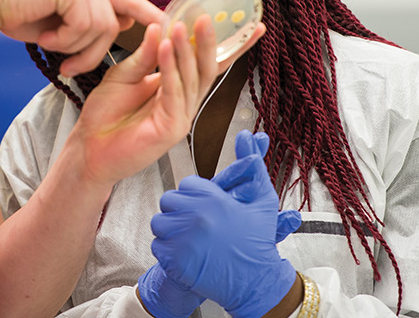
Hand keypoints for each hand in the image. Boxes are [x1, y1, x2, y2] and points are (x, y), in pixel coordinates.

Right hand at [0, 0, 164, 76]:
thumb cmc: (16, 12)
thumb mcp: (58, 21)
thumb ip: (86, 21)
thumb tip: (120, 26)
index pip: (128, 0)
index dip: (149, 17)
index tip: (167, 33)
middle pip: (113, 24)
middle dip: (93, 53)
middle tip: (68, 68)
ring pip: (101, 29)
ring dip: (74, 48)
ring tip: (48, 44)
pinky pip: (85, 26)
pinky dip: (64, 40)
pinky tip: (44, 36)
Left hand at [66, 16, 218, 186]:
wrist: (89, 148)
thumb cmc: (106, 113)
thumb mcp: (124, 74)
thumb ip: (145, 55)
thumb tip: (159, 27)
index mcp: (178, 87)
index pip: (208, 63)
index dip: (230, 46)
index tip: (252, 25)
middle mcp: (185, 102)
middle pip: (206, 69)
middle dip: (207, 42)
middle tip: (205, 17)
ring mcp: (181, 117)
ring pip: (192, 79)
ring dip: (186, 50)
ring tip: (180, 26)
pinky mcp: (171, 129)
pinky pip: (174, 93)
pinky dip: (170, 69)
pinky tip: (166, 47)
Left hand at [150, 131, 299, 317]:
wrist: (255, 282)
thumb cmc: (257, 241)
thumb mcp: (261, 199)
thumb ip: (252, 164)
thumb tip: (246, 135)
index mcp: (212, 199)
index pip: (187, 185)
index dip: (196, 197)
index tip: (206, 209)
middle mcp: (195, 217)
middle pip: (169, 202)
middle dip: (181, 212)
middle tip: (198, 224)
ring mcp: (183, 239)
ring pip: (160, 223)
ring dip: (172, 230)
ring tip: (192, 239)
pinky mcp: (174, 261)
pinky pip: (157, 246)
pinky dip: (168, 251)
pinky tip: (188, 254)